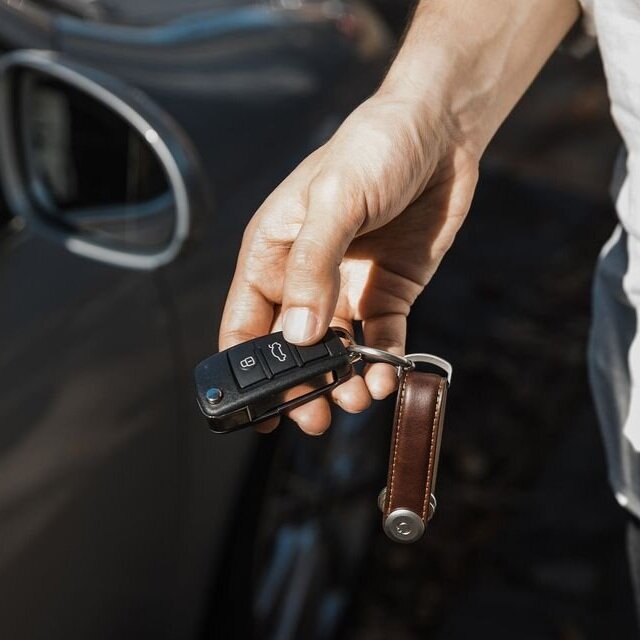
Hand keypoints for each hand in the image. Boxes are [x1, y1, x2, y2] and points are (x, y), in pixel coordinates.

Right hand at [220, 93, 478, 433]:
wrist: (438, 132)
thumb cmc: (372, 150)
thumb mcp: (334, 200)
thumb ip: (312, 268)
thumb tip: (296, 337)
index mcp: (272, 253)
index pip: (245, 324)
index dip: (245, 371)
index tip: (254, 411)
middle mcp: (304, 277)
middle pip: (290, 349)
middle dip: (298, 387)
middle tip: (312, 419)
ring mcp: (346, 287)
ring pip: (335, 352)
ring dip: (342, 381)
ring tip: (354, 398)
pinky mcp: (387, 291)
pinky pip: (380, 339)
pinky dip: (380, 362)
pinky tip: (384, 377)